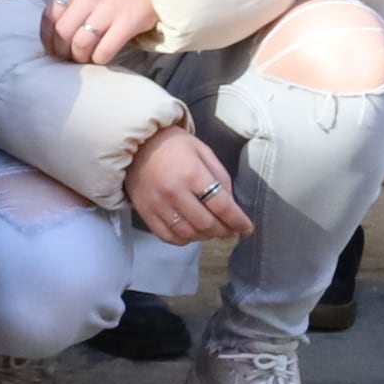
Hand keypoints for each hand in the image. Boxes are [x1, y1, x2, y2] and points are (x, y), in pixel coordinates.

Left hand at [45, 0, 162, 64]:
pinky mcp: (128, 23)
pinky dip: (98, 59)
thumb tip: (52, 36)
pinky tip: (99, 58)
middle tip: (67, 57)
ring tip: (83, 59)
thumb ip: (70, 4)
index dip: (47, 37)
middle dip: (61, 50)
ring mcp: (110, 9)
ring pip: (81, 43)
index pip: (50, 14)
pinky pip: (104, 50)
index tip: (51, 48)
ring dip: (78, 57)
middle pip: (63, 31)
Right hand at [124, 124, 253, 244]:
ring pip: (188, 233)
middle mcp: (174, 192)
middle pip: (206, 223)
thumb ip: (220, 176)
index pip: (221, 206)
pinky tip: (192, 232)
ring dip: (205, 236)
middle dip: (224, 231)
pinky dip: (184, 239)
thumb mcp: (203, 151)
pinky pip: (168, 236)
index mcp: (192, 173)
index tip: (247, 228)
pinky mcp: (145, 213)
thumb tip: (231, 205)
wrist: (136, 143)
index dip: (238, 220)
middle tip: (231, 230)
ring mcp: (158, 205)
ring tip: (212, 230)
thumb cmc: (173, 144)